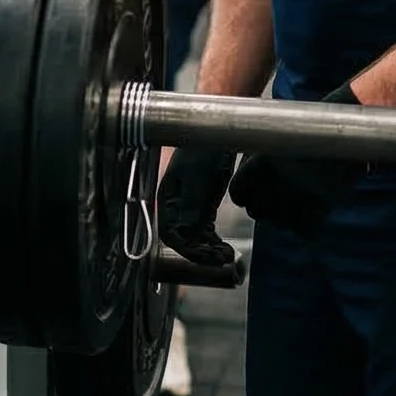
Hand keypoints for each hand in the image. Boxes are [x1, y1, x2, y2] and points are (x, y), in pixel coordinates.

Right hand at [156, 146, 238, 271]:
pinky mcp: (203, 209)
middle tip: (223, 259)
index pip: (169, 234)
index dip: (186, 249)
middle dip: (201, 254)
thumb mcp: (197, 177)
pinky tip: (227, 249)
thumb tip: (188, 234)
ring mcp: (189, 210)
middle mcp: (174, 209)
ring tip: (228, 256)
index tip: (206, 255)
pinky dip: (215, 243)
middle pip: (183, 241)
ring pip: (195, 240)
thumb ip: (192, 205)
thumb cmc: (202, 152)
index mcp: (167, 201)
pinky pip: (206, 233)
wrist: (215, 136)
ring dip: (209, 251)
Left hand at [227, 85, 367, 235]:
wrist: (350, 135)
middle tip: (279, 195)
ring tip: (297, 199)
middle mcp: (276, 182)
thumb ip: (252, 164)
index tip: (255, 192)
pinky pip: (302, 231)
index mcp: (259, 165)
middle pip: (256, 211)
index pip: (238, 194)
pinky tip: (311, 210)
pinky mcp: (321, 208)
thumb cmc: (309, 136)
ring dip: (285, 216)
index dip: (246, 194)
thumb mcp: (273, 143)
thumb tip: (240, 189)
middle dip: (265, 205)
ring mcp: (298, 197)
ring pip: (278, 223)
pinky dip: (305, 225)